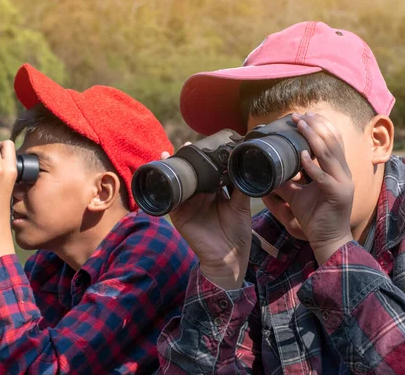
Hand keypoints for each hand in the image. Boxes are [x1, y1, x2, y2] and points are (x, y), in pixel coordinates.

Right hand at [161, 149, 251, 289]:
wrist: (228, 259)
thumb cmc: (237, 235)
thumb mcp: (241, 207)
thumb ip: (240, 188)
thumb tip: (242, 167)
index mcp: (215, 193)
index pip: (208, 172)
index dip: (206, 160)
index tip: (205, 144)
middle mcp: (201, 197)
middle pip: (192, 174)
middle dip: (188, 161)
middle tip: (187, 146)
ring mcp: (189, 205)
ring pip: (180, 183)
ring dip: (174, 169)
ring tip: (170, 154)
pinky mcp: (179, 215)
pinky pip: (170, 199)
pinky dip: (166, 187)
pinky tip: (163, 174)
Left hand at [274, 112, 353, 263]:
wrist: (327, 240)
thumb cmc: (315, 216)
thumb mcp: (298, 194)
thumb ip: (288, 180)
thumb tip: (271, 170)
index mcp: (336, 170)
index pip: (331, 141)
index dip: (319, 126)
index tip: (303, 115)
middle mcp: (342, 173)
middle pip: (332, 142)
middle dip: (315, 126)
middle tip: (298, 115)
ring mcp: (343, 183)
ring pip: (329, 154)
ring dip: (313, 137)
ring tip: (301, 125)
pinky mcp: (338, 195)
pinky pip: (324, 177)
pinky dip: (312, 166)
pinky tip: (302, 155)